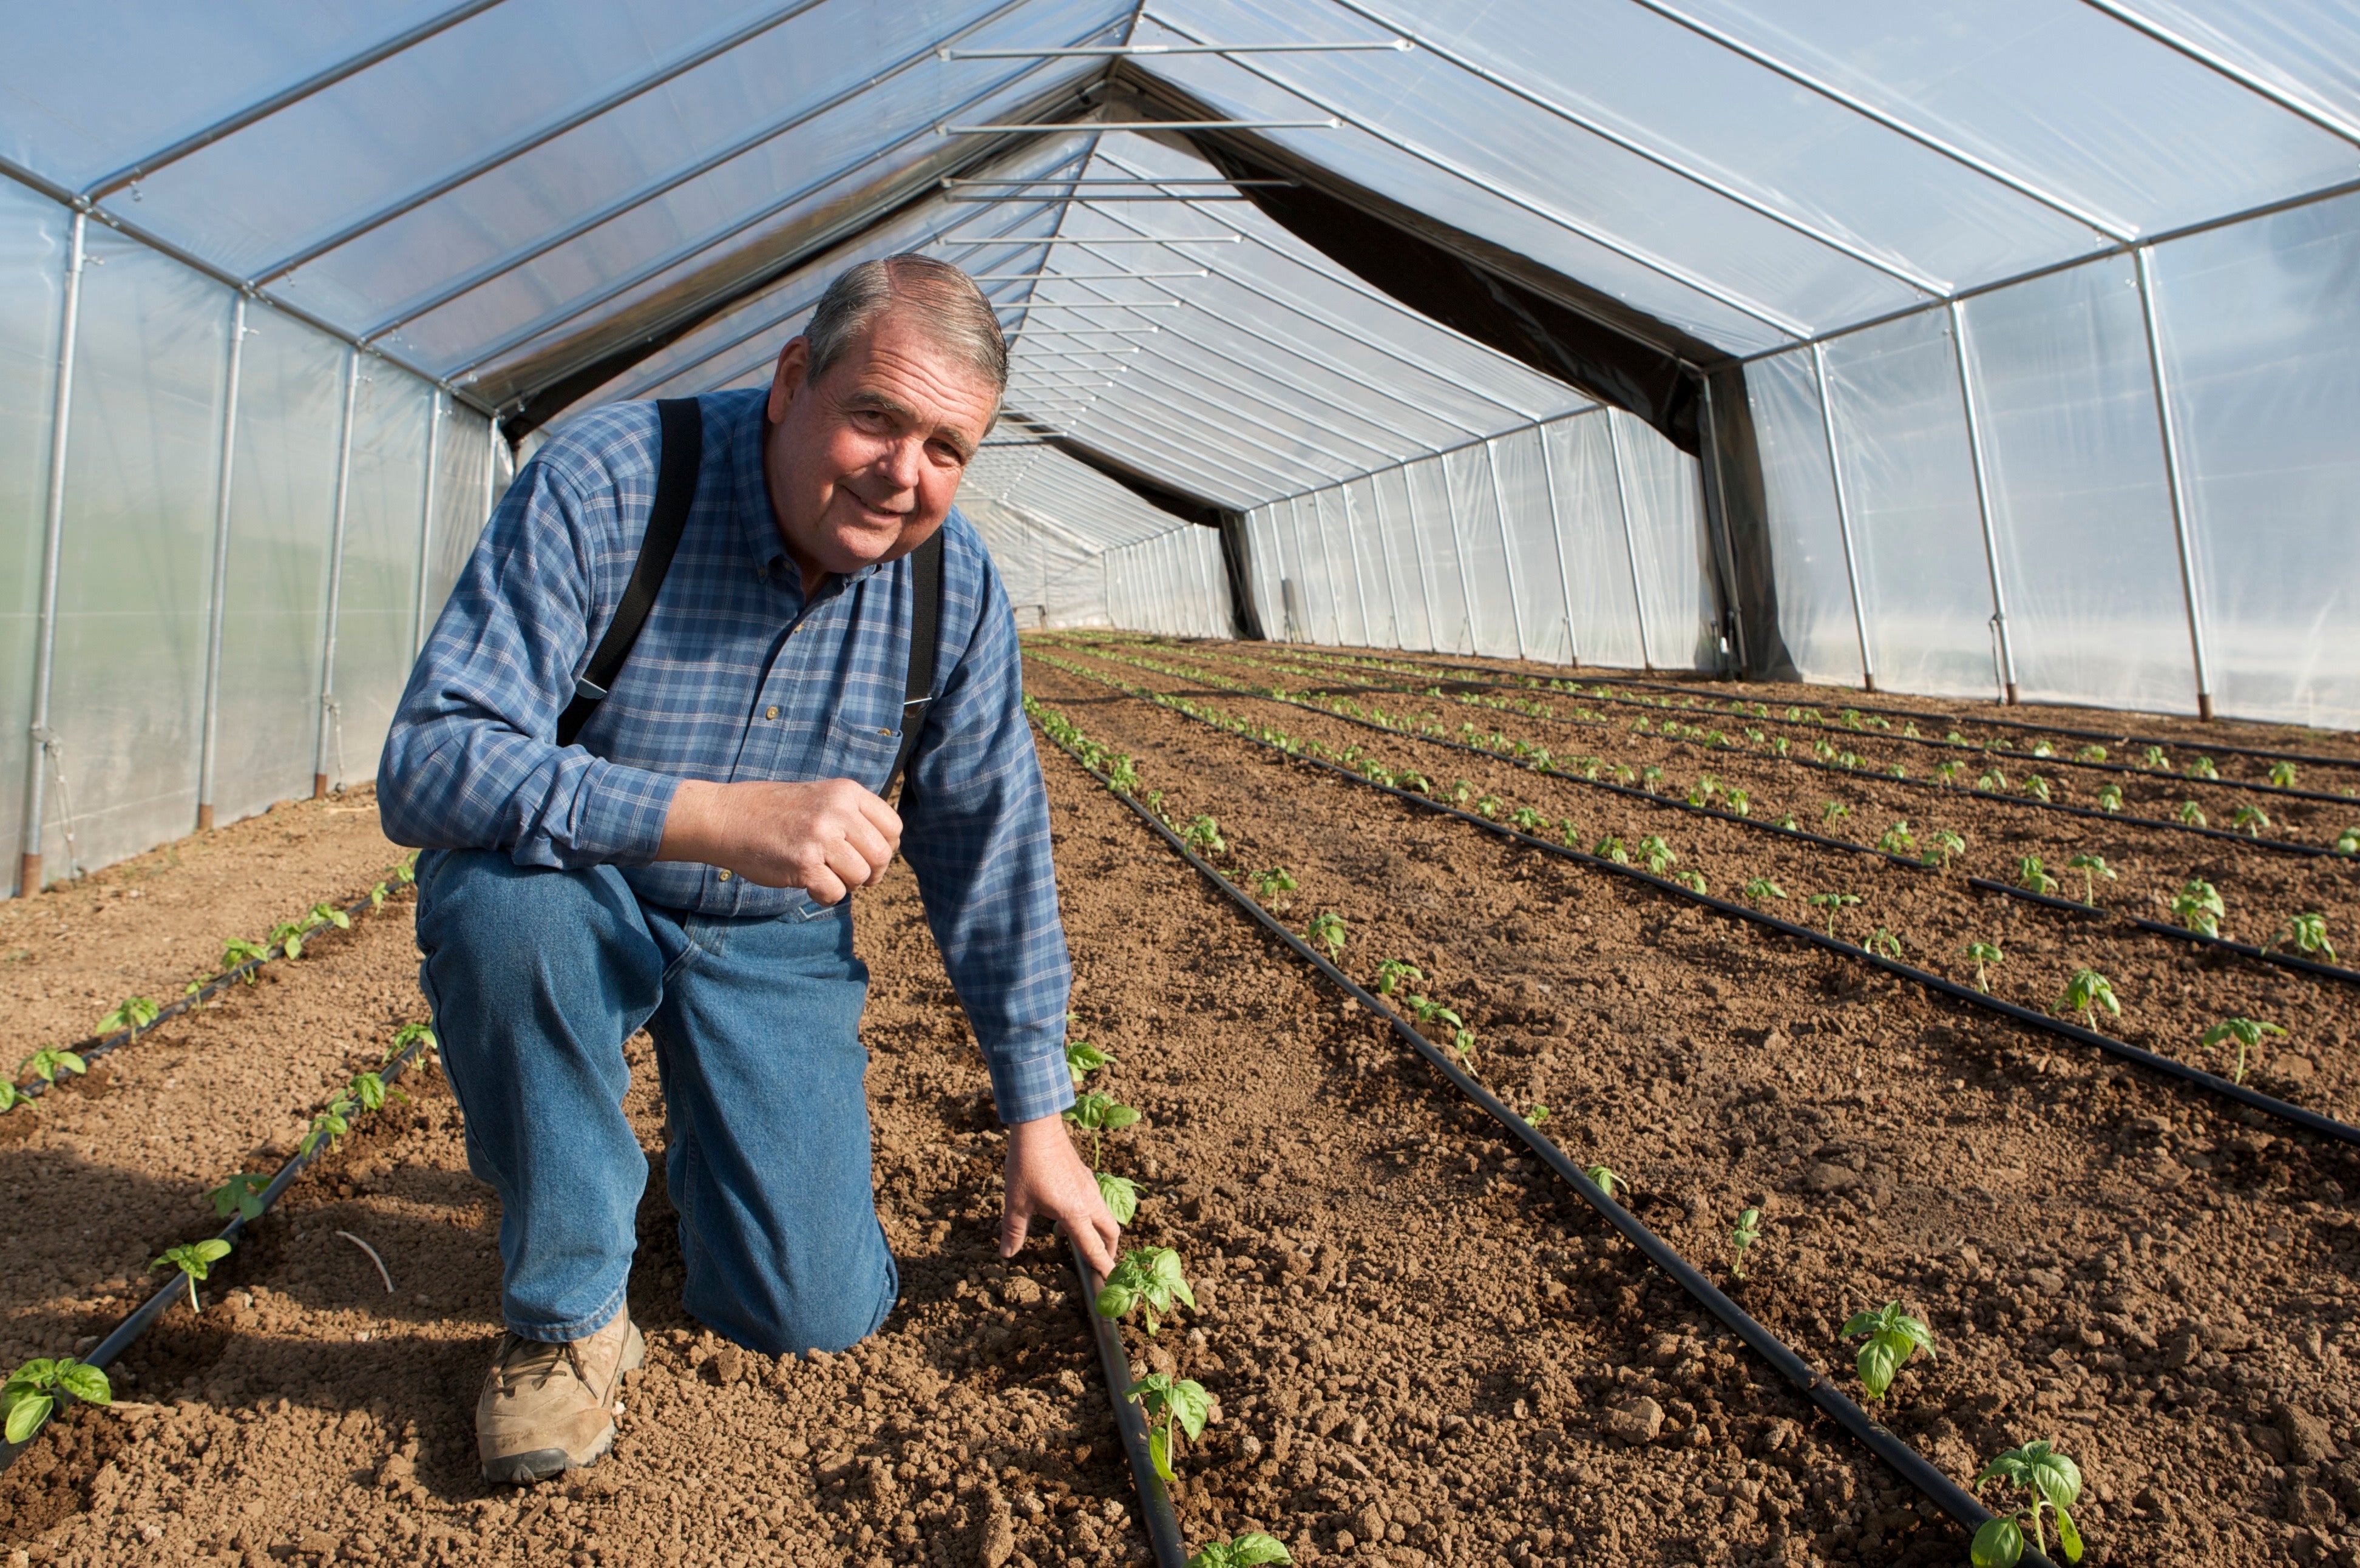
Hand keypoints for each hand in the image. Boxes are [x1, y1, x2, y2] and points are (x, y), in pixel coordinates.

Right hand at [655, 777, 900, 902]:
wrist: (726, 817)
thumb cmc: (774, 812)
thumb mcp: (820, 798)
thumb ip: (852, 816)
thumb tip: (886, 851)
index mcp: (846, 791)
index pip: (893, 826)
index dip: (886, 848)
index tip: (868, 856)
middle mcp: (837, 811)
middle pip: (882, 855)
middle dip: (871, 873)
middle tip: (852, 876)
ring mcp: (820, 837)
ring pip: (860, 876)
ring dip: (846, 884)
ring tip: (824, 875)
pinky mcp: (803, 864)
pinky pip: (835, 893)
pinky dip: (825, 896)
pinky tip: (808, 884)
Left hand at [1000, 1115, 1119, 1279]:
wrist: (1038, 1129)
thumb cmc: (1027, 1166)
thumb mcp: (1017, 1202)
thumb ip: (1014, 1230)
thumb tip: (1007, 1253)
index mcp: (1074, 1213)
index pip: (1093, 1247)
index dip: (1103, 1266)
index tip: (1110, 1280)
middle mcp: (1088, 1201)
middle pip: (1111, 1232)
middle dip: (1109, 1251)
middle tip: (1102, 1263)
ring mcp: (1089, 1186)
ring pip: (1106, 1215)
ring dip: (1101, 1232)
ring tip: (1084, 1241)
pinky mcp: (1085, 1176)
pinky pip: (1096, 1201)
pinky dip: (1092, 1215)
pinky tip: (1069, 1215)